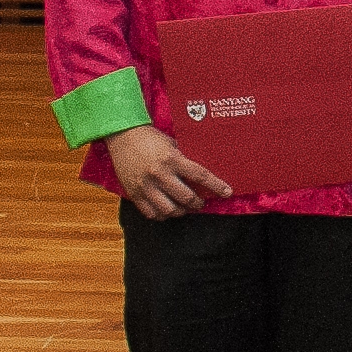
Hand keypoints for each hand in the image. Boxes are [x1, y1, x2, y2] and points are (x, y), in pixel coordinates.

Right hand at [104, 125, 229, 219]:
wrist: (123, 137)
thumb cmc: (151, 139)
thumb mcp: (173, 144)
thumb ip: (185, 159)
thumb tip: (203, 173)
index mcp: (172, 159)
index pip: (200, 176)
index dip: (216, 186)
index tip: (227, 192)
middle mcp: (160, 174)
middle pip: (187, 197)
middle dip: (198, 203)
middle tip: (201, 202)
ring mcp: (146, 186)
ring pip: (169, 209)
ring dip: (181, 211)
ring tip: (184, 207)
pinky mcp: (134, 193)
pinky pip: (151, 213)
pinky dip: (162, 215)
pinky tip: (167, 210)